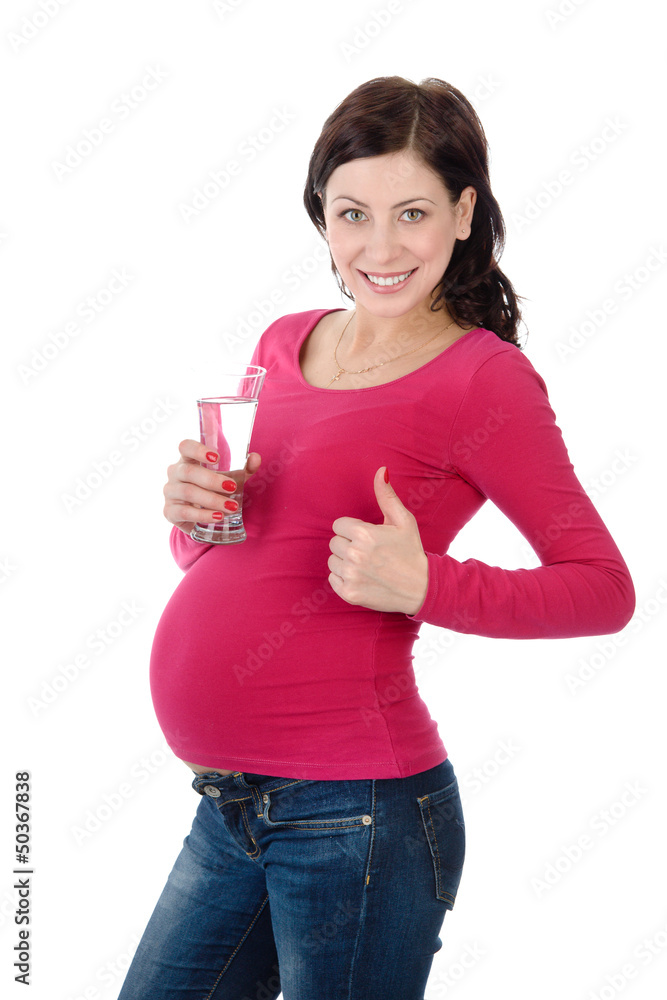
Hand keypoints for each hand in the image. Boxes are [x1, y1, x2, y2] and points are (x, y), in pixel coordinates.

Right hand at [163, 439, 261, 535]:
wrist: (197, 516)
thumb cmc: (212, 490)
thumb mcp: (229, 478)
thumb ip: (244, 469)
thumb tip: (256, 458)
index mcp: (187, 459)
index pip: (185, 447)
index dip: (198, 450)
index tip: (217, 457)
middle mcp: (175, 473)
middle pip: (189, 471)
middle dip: (212, 480)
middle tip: (232, 487)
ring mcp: (170, 492)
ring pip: (187, 492)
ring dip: (211, 500)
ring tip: (231, 507)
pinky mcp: (169, 511)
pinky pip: (184, 512)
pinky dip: (203, 515)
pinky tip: (218, 517)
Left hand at [328, 467, 428, 613]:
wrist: (422, 588)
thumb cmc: (411, 551)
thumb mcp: (404, 521)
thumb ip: (387, 496)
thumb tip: (381, 471)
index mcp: (365, 533)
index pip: (338, 525)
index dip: (352, 530)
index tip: (367, 537)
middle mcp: (355, 554)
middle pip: (334, 543)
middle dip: (349, 545)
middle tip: (370, 552)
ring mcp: (351, 575)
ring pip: (332, 561)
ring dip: (345, 562)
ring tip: (366, 565)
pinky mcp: (349, 593)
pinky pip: (333, 579)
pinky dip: (344, 579)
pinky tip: (362, 577)